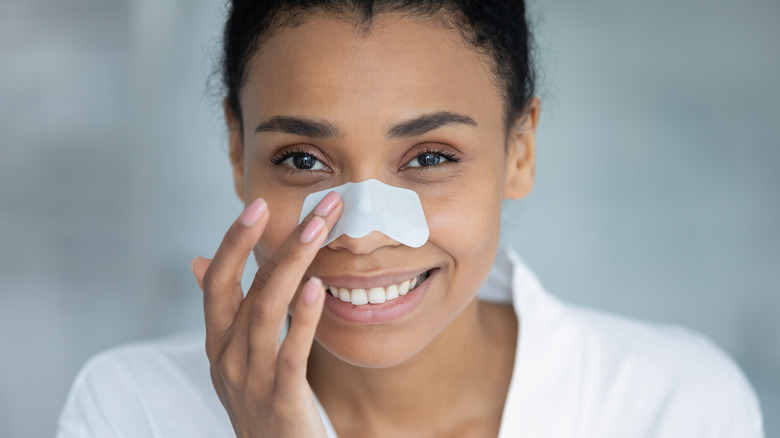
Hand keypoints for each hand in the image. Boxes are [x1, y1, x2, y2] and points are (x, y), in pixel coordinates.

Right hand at [191, 192, 341, 437]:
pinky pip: (291, 353)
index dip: (235, 240)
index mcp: (217, 341)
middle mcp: (226, 356)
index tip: (259, 203)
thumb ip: (222, 310)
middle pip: (247, 286)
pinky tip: (319, 288)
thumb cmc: (259, 402)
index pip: (218, 280)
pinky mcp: (281, 400)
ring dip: (295, 264)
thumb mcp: (232, 356)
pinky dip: (303, 318)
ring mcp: (250, 379)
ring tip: (320, 229)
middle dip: (280, 241)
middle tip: (317, 206)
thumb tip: (197, 262)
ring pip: (268, 310)